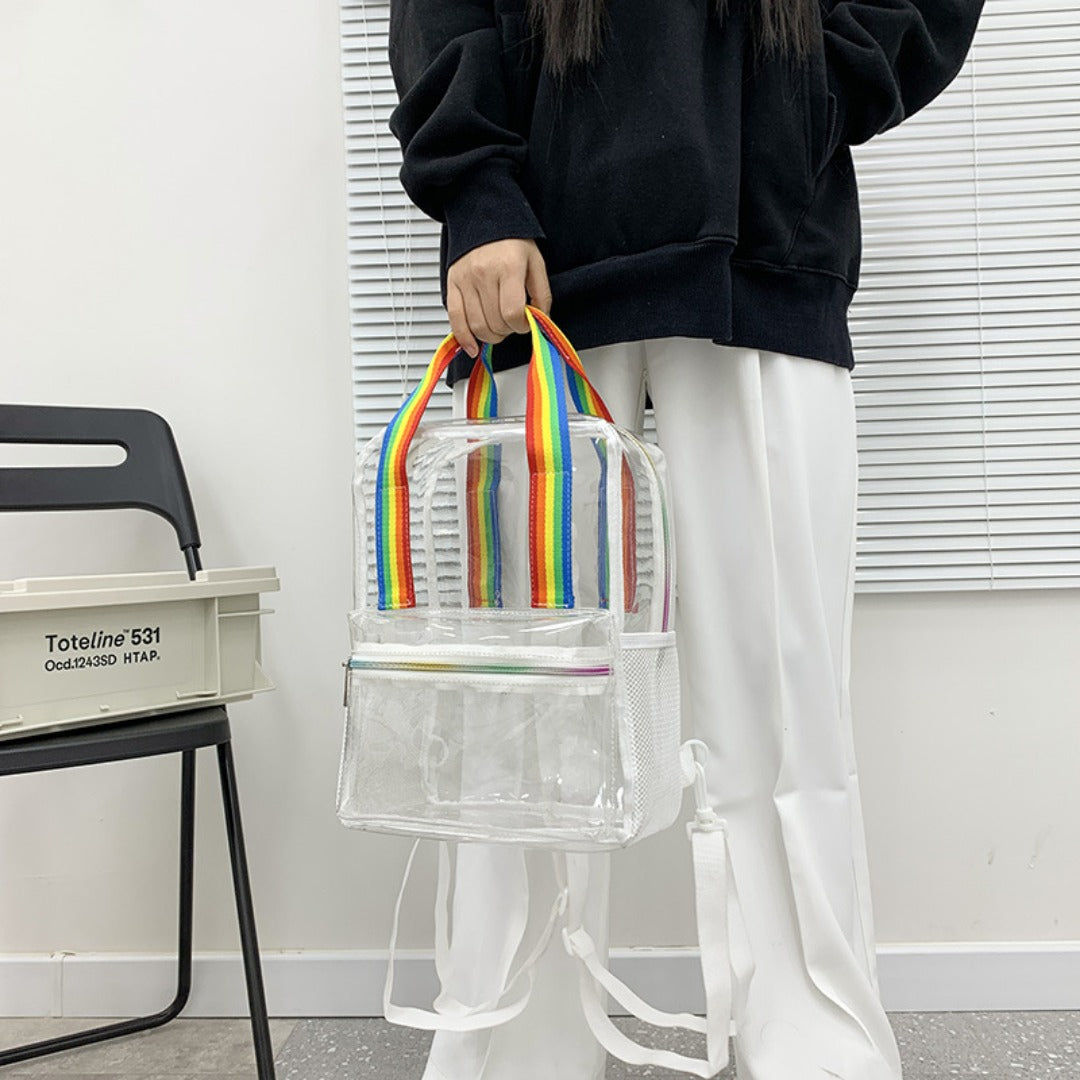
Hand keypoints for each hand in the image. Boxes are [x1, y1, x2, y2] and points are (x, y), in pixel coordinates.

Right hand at [446, 238, 551, 357]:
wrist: (483, 216)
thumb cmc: (511, 240)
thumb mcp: (536, 262)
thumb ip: (542, 294)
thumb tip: (540, 321)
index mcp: (508, 267)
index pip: (512, 313)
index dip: (522, 326)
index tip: (525, 322)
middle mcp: (483, 273)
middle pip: (494, 323)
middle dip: (508, 331)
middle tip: (512, 323)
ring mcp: (465, 280)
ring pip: (476, 326)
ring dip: (490, 336)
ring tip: (498, 328)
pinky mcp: (452, 284)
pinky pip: (455, 319)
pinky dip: (464, 338)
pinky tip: (473, 346)